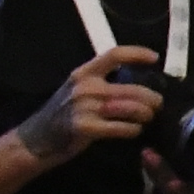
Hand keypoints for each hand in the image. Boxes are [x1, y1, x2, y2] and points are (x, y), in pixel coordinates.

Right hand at [18, 42, 163, 166]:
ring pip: (132, 108)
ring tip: (147, 118)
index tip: (154, 58)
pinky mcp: (85, 127)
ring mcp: (84, 107)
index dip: (136, 53)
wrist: (36, 139)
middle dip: (152, 99)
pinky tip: (134, 130)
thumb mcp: (78, 91)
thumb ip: (102, 84)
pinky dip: (133, 130)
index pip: (114, 55)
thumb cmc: (63, 114)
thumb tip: (139, 85)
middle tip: (157, 106)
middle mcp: (85, 87)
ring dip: (146, 115)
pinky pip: (122, 127)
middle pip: (133, 89)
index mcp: (83, 73)